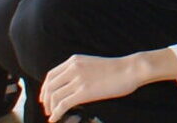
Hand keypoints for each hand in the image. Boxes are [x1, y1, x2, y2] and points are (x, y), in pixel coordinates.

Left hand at [38, 51, 176, 120]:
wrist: (131, 69)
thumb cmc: (117, 69)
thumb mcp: (93, 63)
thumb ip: (80, 70)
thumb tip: (71, 83)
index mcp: (74, 61)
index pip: (51, 75)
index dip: (45, 88)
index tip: (45, 98)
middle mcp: (73, 68)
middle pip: (50, 86)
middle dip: (45, 100)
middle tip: (47, 109)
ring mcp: (78, 80)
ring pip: (54, 96)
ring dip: (50, 108)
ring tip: (52, 115)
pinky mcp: (84, 92)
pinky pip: (62, 105)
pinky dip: (56, 113)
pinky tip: (55, 119)